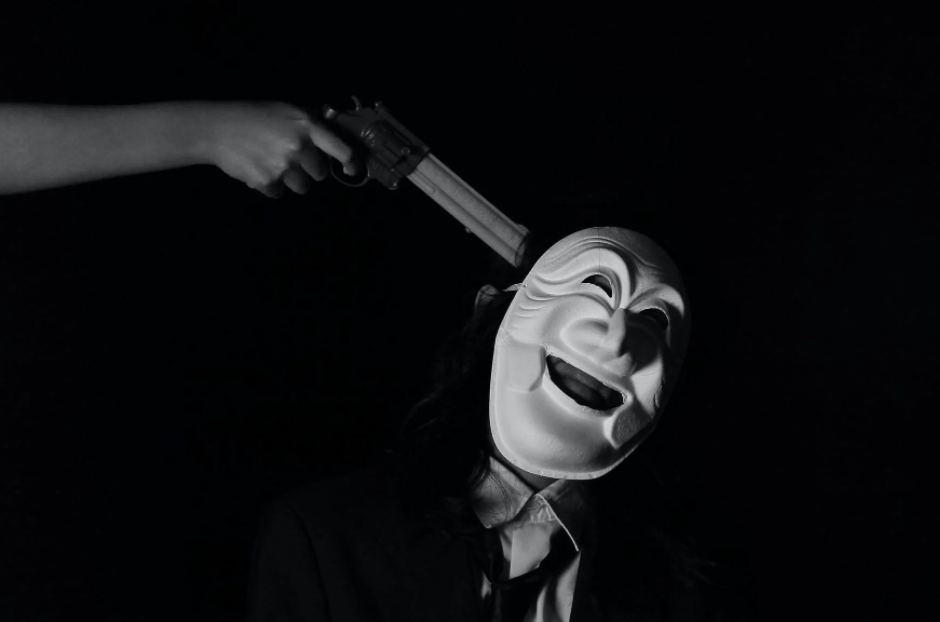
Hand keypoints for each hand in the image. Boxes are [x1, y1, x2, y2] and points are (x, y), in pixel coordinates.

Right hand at [199, 101, 359, 197]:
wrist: (216, 129)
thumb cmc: (253, 116)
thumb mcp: (286, 110)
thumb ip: (312, 122)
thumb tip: (337, 134)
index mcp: (307, 125)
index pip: (341, 149)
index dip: (351, 162)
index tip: (352, 169)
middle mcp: (298, 146)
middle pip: (320, 174)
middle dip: (309, 169)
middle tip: (291, 158)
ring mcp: (283, 165)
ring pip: (302, 187)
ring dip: (291, 180)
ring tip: (273, 162)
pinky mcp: (268, 182)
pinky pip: (280, 193)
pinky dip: (272, 186)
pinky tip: (259, 168)